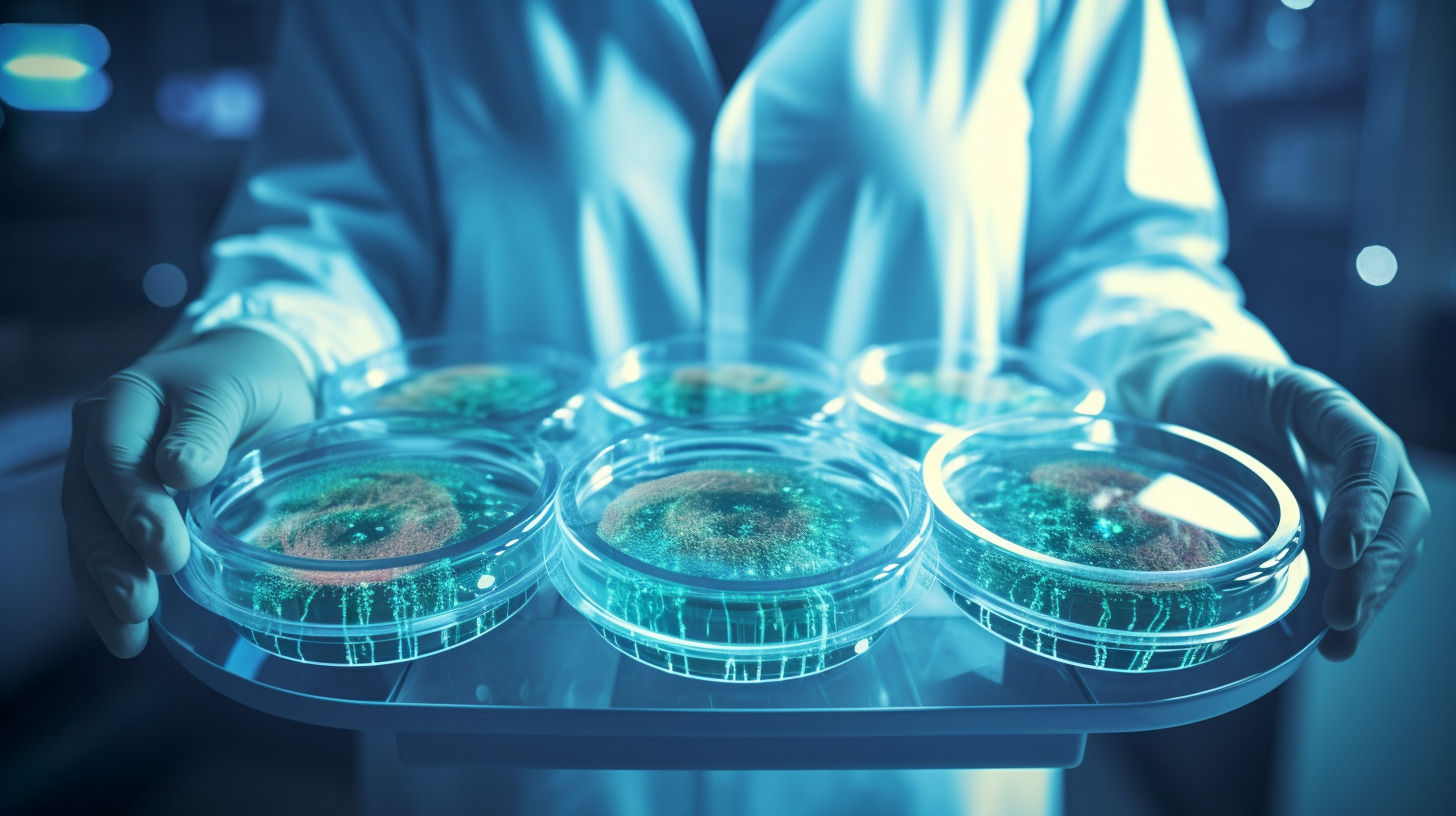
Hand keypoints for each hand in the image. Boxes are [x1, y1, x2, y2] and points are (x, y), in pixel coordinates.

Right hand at [62, 329, 313, 656]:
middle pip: (88, 502)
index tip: (164, 547)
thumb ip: (208, 425)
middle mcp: (99, 440)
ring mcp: (101, 480)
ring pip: (86, 536)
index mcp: (124, 401)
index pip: (114, 455)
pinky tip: (127, 638)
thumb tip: (180, 470)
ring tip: (132, 627)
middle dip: (114, 556)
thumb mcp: (233, 390)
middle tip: (144, 598)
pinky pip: (100, 557)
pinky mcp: (116, 515)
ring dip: (105, 586)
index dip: (133, 504)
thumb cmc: (244, 383)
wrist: (249, 376)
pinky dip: (108, 598)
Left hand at [1162, 356, 1428, 659]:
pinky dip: (1355, 601)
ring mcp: (1352, 490)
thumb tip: (1193, 489)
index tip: (1338, 552)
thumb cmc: (1213, 392)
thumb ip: (1231, 425)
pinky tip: (1336, 640)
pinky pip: (1360, 562)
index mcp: (1333, 414)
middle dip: (1377, 568)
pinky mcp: (1333, 522)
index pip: (1370, 454)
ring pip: (1391, 545)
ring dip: (1374, 595)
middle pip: (1399, 512)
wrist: (1200, 393)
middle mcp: (1358, 455)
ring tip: (1343, 639)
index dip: (1363, 504)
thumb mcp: (1218, 390)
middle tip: (1343, 614)